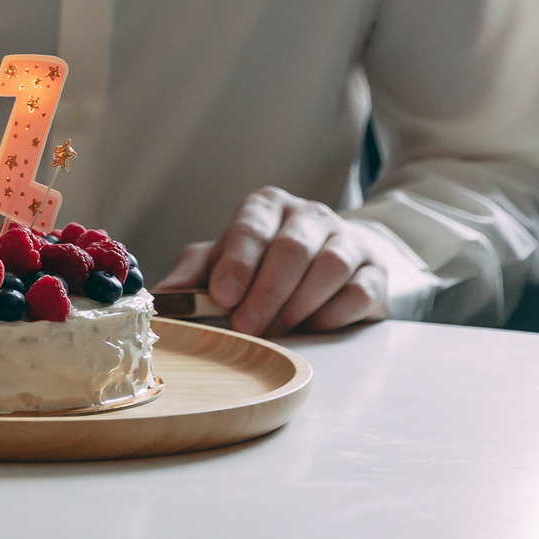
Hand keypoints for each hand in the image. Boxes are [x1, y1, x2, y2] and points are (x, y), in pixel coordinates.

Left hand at [156, 187, 390, 336]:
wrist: (332, 262)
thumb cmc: (265, 262)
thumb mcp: (224, 261)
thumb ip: (195, 274)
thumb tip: (164, 297)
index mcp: (267, 206)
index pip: (251, 227)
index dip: (237, 263)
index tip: (222, 296)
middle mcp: (309, 215)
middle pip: (291, 250)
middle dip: (265, 293)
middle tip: (246, 326)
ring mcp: (348, 240)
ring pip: (329, 268)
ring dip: (298, 305)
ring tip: (276, 331)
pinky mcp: (375, 271)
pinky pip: (359, 291)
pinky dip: (333, 314)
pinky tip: (312, 328)